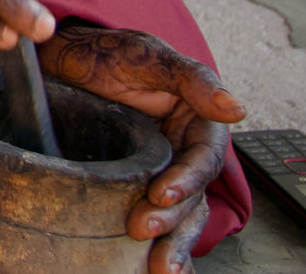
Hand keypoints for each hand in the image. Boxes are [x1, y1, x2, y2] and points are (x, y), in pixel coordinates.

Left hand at [40, 21, 242, 272]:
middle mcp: (184, 155)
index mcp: (197, 125)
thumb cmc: (111, 53)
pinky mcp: (137, 189)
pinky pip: (157, 221)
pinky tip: (151, 269)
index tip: (161, 193)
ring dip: (173, 244)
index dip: (187, 180)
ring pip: (180, 217)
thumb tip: (237, 108)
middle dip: (173, 219)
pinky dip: (162, 247)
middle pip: (192, 197)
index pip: (201, 160)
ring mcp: (163, 175)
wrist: (68, 60)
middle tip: (142, 229)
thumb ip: (193, 80)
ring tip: (161, 268)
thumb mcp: (149, 55)